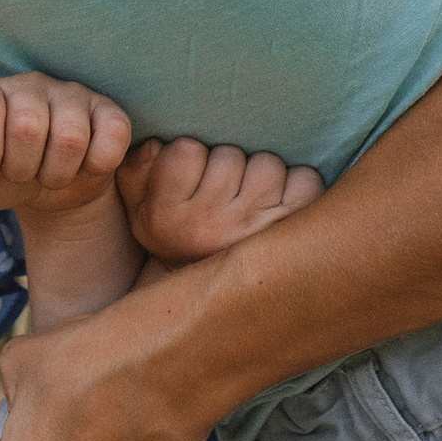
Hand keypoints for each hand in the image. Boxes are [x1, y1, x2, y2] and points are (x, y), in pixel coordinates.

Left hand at [0, 72, 131, 228]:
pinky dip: (97, 164)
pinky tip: (84, 166)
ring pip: (71, 136)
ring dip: (58, 173)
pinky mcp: (108, 109)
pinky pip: (113, 134)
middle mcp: (28, 84)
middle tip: (24, 173)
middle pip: (28, 127)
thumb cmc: (3, 175)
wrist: (49, 184)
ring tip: (51, 172)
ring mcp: (71, 93)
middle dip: (23, 169)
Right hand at [121, 136, 324, 263]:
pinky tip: (280, 206)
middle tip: (225, 192)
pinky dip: (298, 186)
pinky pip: (304, 180)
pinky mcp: (294, 232)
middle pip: (228, 156)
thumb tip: (154, 144)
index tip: (192, 178)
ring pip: (267, 165)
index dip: (191, 156)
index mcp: (166, 220)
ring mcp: (254, 231)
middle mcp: (208, 229)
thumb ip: (136, 170)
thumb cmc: (179, 235)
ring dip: (263, 175)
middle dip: (229, 165)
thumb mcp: (141, 208)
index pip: (184, 151)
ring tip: (252, 200)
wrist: (216, 296)